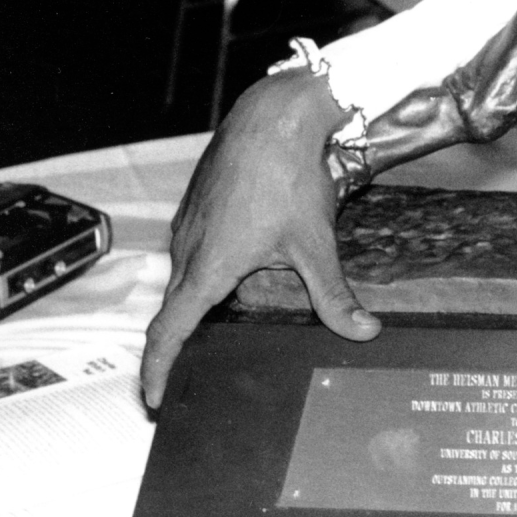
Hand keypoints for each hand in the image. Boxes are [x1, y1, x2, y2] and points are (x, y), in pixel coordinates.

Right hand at [140, 72, 379, 408]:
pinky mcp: (198, 205)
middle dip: (177, 346)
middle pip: (174, 309)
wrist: (273, 117)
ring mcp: (189, 224)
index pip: (168, 332)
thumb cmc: (287, 176)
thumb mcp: (315, 244)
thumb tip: (362, 331)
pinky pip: (195, 249)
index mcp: (207, 267)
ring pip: (186, 276)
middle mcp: (188, 248)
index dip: (157, 370)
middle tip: (184, 377)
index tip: (154, 399)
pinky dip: (207, 271)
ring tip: (211, 332)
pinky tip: (236, 274)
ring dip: (196, 304)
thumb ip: (334, 295)